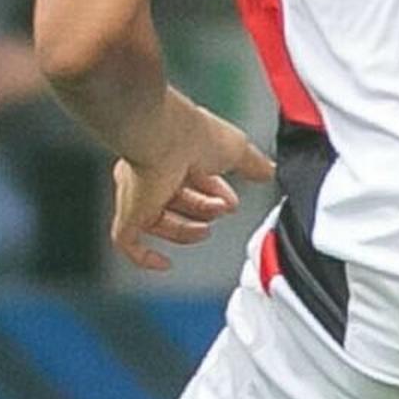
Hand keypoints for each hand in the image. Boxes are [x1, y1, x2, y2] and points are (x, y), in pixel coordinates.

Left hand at [108, 88, 273, 272]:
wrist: (164, 136)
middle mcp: (154, 174)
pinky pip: (128, 242)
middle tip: (222, 210)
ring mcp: (138, 194)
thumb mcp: (237, 149)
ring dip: (187, 232)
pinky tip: (161, 263)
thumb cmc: (193, 134)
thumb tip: (269, 171)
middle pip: (180, 205)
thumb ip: (253, 163)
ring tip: (204, 229)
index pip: (196, 182)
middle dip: (206, 211)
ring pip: (162, 224)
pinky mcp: (129, 212)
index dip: (216, 195)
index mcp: (177, 155)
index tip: (230, 202)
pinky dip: (145, 257)